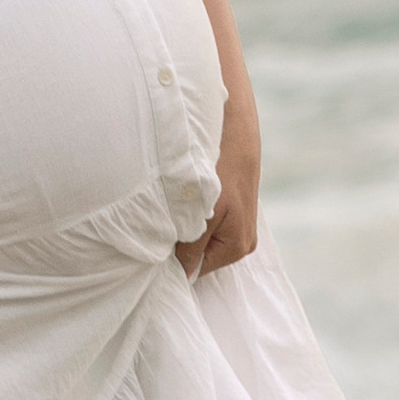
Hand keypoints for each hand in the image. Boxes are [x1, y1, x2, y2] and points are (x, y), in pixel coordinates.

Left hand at [175, 104, 260, 279]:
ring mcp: (240, 222)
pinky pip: (207, 216)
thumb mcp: (200, 213)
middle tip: (161, 218)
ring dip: (185, 222)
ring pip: (201, 232)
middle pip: (200, 252)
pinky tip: (186, 192)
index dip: (173, 258)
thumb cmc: (218, 168)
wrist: (232, 124)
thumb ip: (189, 247)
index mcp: (237, 248)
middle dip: (180, 239)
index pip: (196, 269)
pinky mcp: (235, 204)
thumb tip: (182, 275)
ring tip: (175, 201)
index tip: (155, 241)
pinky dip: (193, 208)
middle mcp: (243, 240)